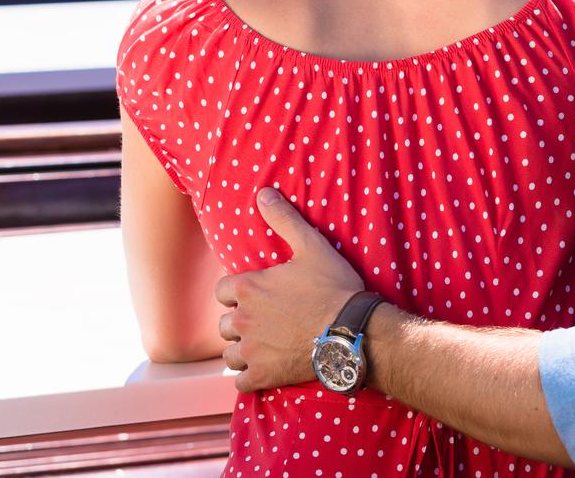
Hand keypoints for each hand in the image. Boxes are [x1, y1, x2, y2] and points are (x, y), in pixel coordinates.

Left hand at [215, 187, 364, 392]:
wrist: (352, 331)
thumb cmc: (333, 287)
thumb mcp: (311, 246)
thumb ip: (284, 219)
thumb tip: (263, 193)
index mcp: (247, 288)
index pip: (222, 290)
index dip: (238, 291)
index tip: (257, 294)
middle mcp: (241, 319)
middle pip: (225, 323)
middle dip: (240, 322)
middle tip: (265, 321)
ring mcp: (250, 350)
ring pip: (229, 353)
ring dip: (242, 350)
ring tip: (264, 346)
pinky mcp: (261, 375)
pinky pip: (240, 381)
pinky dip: (250, 376)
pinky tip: (265, 369)